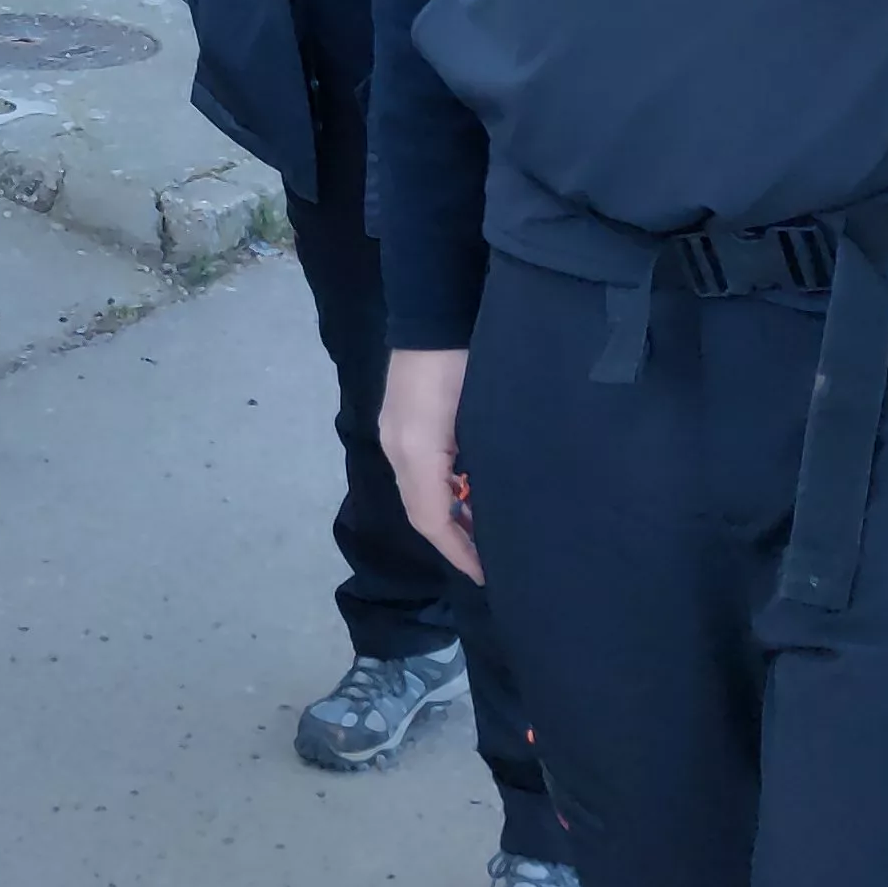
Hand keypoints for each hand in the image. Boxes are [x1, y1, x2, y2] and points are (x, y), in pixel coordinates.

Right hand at [380, 346, 479, 582]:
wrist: (439, 310)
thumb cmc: (464, 363)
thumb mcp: (476, 419)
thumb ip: (475, 468)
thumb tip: (484, 510)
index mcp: (414, 453)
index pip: (432, 520)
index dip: (459, 552)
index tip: (488, 576)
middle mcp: (399, 448)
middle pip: (422, 511)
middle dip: (454, 540)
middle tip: (490, 561)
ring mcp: (397, 433)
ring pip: (421, 492)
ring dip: (450, 515)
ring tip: (484, 532)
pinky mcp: (404, 421)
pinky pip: (421, 471)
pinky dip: (444, 490)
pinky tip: (469, 491)